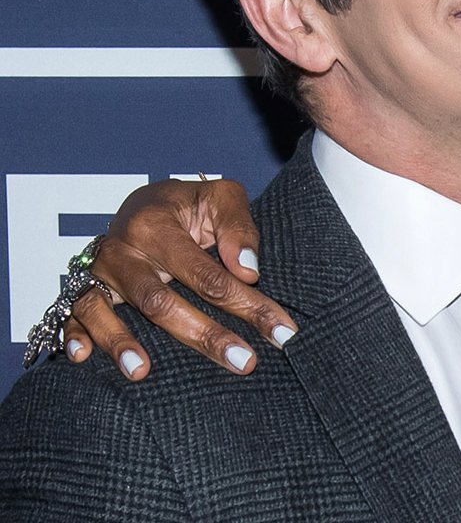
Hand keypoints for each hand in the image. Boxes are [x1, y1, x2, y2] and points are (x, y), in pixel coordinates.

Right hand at [59, 177, 297, 377]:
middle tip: (243, 362)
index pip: (207, 274)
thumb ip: (238, 227)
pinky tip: (81, 358)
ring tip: (142, 372)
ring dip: (120, 343)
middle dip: (204, 335)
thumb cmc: (188, 205)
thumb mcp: (221, 197)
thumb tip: (248, 270)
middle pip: (159, 301)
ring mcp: (97, 272)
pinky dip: (74, 335)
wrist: (143, 203)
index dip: (247, 303)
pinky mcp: (80, 289)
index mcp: (157, 225)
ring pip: (104, 310)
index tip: (281, 331)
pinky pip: (70, 315)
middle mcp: (121, 250)